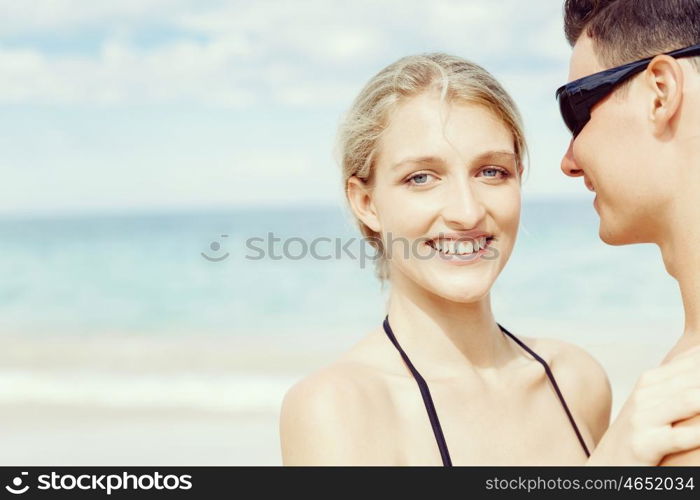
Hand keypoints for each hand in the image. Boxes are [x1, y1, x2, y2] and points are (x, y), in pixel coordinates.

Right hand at [587, 345, 699, 464]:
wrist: (608, 467)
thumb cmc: (642, 436)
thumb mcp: (657, 406)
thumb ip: (683, 386)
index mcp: (652, 380)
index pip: (695, 359)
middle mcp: (646, 393)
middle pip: (696, 376)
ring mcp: (643, 417)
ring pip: (692, 400)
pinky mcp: (644, 444)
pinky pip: (682, 437)